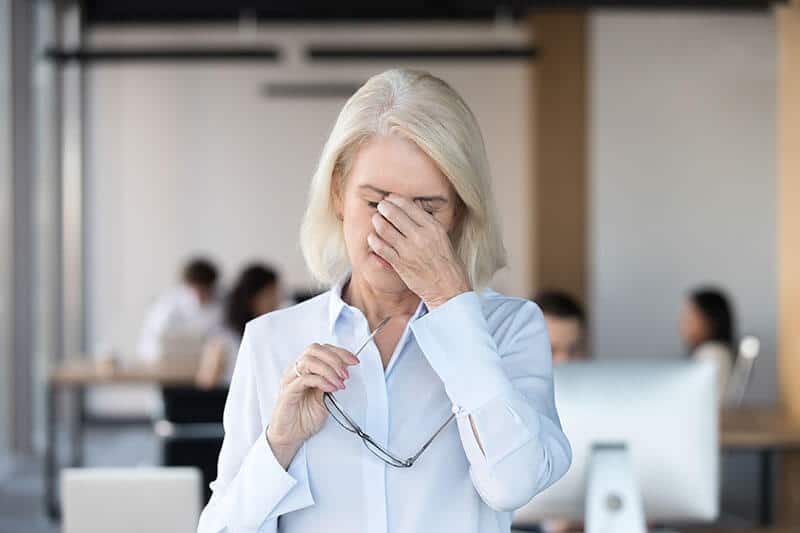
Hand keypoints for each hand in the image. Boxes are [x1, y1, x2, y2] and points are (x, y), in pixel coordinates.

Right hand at [266, 343, 359, 468]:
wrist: (291, 436)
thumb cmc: (305, 417)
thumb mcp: (325, 397)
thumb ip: (332, 382)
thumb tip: (344, 370)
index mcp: (303, 369)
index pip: (321, 349)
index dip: (339, 352)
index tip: (354, 360)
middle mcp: (295, 371)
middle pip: (314, 349)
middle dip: (335, 358)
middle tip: (346, 373)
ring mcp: (290, 380)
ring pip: (309, 360)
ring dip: (329, 370)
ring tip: (339, 382)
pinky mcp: (287, 392)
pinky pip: (304, 379)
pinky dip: (321, 381)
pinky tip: (331, 388)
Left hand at [368, 194, 470, 308]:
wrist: (448, 288)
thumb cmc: (446, 263)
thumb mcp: (442, 237)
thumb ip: (427, 224)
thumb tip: (411, 209)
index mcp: (433, 227)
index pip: (409, 206)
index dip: (395, 200)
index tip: (390, 199)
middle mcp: (420, 236)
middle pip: (394, 214)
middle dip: (383, 207)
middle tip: (380, 207)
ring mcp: (409, 250)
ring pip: (384, 229)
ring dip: (377, 221)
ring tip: (376, 220)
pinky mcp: (400, 264)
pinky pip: (381, 248)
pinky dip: (374, 240)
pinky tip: (373, 238)